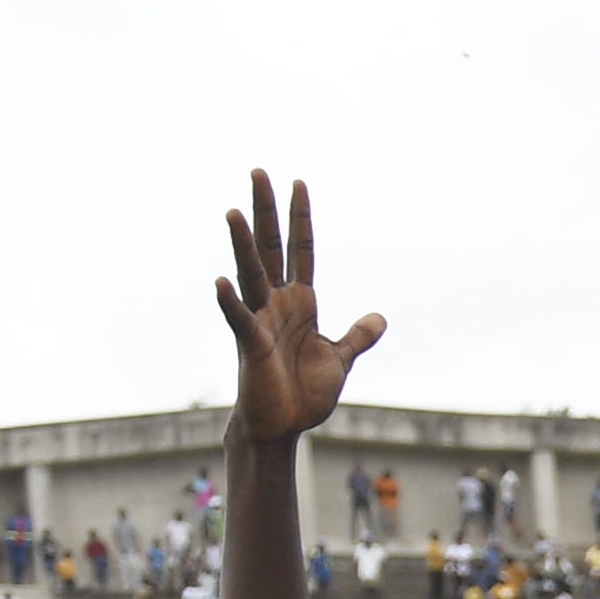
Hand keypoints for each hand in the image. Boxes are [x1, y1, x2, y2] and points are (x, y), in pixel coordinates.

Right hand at [213, 171, 382, 448]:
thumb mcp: (338, 359)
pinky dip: (230, 302)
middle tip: (259, 171)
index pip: (301, 250)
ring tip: (234, 210)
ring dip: (241, 244)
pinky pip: (238, 318)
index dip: (301, 219)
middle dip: (266, 211)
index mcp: (299, 303)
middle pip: (270, 248)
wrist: (283, 427)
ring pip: (250, 274)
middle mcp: (275, 303)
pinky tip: (220, 281)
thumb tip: (380, 318)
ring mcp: (260, 320)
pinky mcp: (251, 344)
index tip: (299, 183)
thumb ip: (357, 336)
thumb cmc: (303, 394)